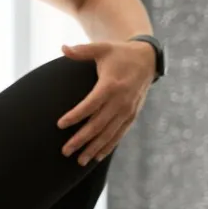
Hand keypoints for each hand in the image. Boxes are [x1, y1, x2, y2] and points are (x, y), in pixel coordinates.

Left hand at [57, 40, 156, 164]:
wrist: (147, 58)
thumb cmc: (119, 53)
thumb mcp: (101, 48)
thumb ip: (81, 51)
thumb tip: (63, 48)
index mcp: (111, 85)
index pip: (91, 104)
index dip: (76, 115)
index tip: (60, 125)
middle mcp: (121, 100)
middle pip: (98, 124)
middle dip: (81, 139)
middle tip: (64, 151)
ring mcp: (128, 110)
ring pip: (109, 133)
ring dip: (94, 148)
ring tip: (78, 160)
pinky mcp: (132, 115)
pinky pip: (119, 134)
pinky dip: (108, 146)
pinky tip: (96, 157)